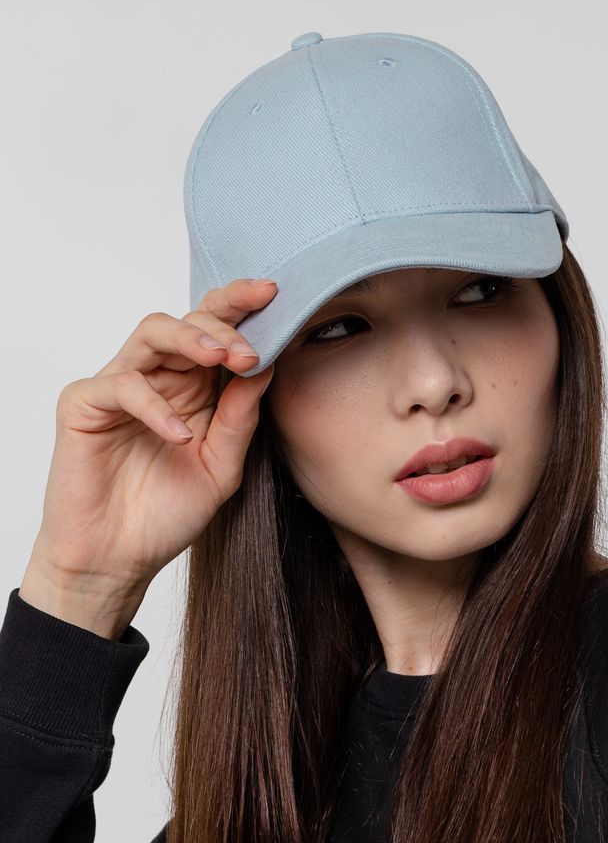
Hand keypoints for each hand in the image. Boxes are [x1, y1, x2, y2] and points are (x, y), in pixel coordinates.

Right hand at [25, 279, 277, 594]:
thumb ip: (241, 418)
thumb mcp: (222, 466)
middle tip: (250, 347)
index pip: (217, 330)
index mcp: (194, 385)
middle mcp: (159, 376)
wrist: (119, 561)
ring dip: (191, 338)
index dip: (241, 307)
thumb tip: (266, 366)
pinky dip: (155, 405)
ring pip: (153, 332)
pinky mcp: (84, 404)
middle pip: (188, 319)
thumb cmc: (168, 512)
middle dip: (224, 322)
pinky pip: (122, 385)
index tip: (274, 294)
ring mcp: (120, 386)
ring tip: (222, 358)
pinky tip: (180, 434)